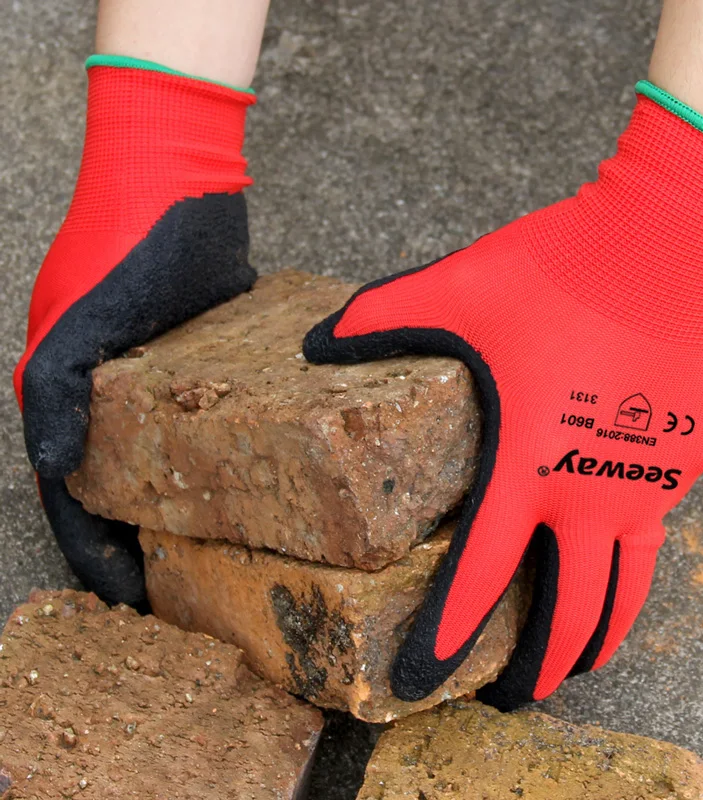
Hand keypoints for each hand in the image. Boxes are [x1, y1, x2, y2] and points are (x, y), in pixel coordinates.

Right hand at [13, 62, 255, 608]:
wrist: (179, 175)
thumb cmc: (128, 243)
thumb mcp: (81, 319)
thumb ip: (57, 391)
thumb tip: (53, 466)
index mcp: (66, 396)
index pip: (73, 499)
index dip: (96, 557)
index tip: (130, 605)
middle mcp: (107, 396)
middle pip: (117, 491)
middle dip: (138, 546)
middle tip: (180, 594)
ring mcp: (152, 379)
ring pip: (159, 466)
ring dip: (175, 511)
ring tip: (211, 556)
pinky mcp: (198, 359)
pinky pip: (198, 428)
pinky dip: (209, 465)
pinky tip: (242, 489)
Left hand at [303, 87, 702, 706]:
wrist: (666, 239)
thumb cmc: (560, 265)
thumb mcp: (456, 288)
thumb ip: (381, 317)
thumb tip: (315, 338)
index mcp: (529, 462)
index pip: (480, 574)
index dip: (447, 633)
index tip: (421, 679)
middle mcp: (591, 490)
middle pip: (567, 609)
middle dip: (538, 667)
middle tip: (515, 698)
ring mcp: (647, 481)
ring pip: (627, 589)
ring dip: (600, 636)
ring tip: (579, 666)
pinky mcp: (685, 460)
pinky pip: (655, 525)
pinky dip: (631, 561)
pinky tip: (616, 566)